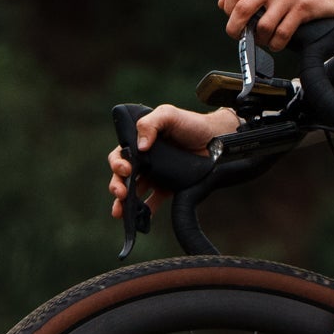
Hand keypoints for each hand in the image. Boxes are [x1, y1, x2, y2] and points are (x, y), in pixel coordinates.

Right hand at [104, 102, 239, 217]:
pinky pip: (153, 202)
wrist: (216, 139)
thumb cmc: (191, 123)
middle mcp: (145, 160)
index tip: (125, 170)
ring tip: (122, 212)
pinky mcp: (167, 187)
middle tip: (121, 193)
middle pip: (122, 176)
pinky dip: (146, 210)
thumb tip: (139, 147)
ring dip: (125, 203)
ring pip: (134, 191)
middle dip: (117, 186)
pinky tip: (142, 218)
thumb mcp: (168, 115)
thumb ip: (150, 124)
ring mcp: (155, 175)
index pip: (120, 155)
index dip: (117, 164)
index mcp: (139, 142)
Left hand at [218, 0, 333, 51]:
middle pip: (242, 9)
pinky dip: (275, 44)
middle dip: (236, 29)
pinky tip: (276, 42)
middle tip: (239, 36)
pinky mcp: (303, 7)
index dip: (228, 11)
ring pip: (262, 26)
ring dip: (260, 39)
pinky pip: (280, 34)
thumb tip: (223, 3)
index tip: (233, 20)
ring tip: (263, 39)